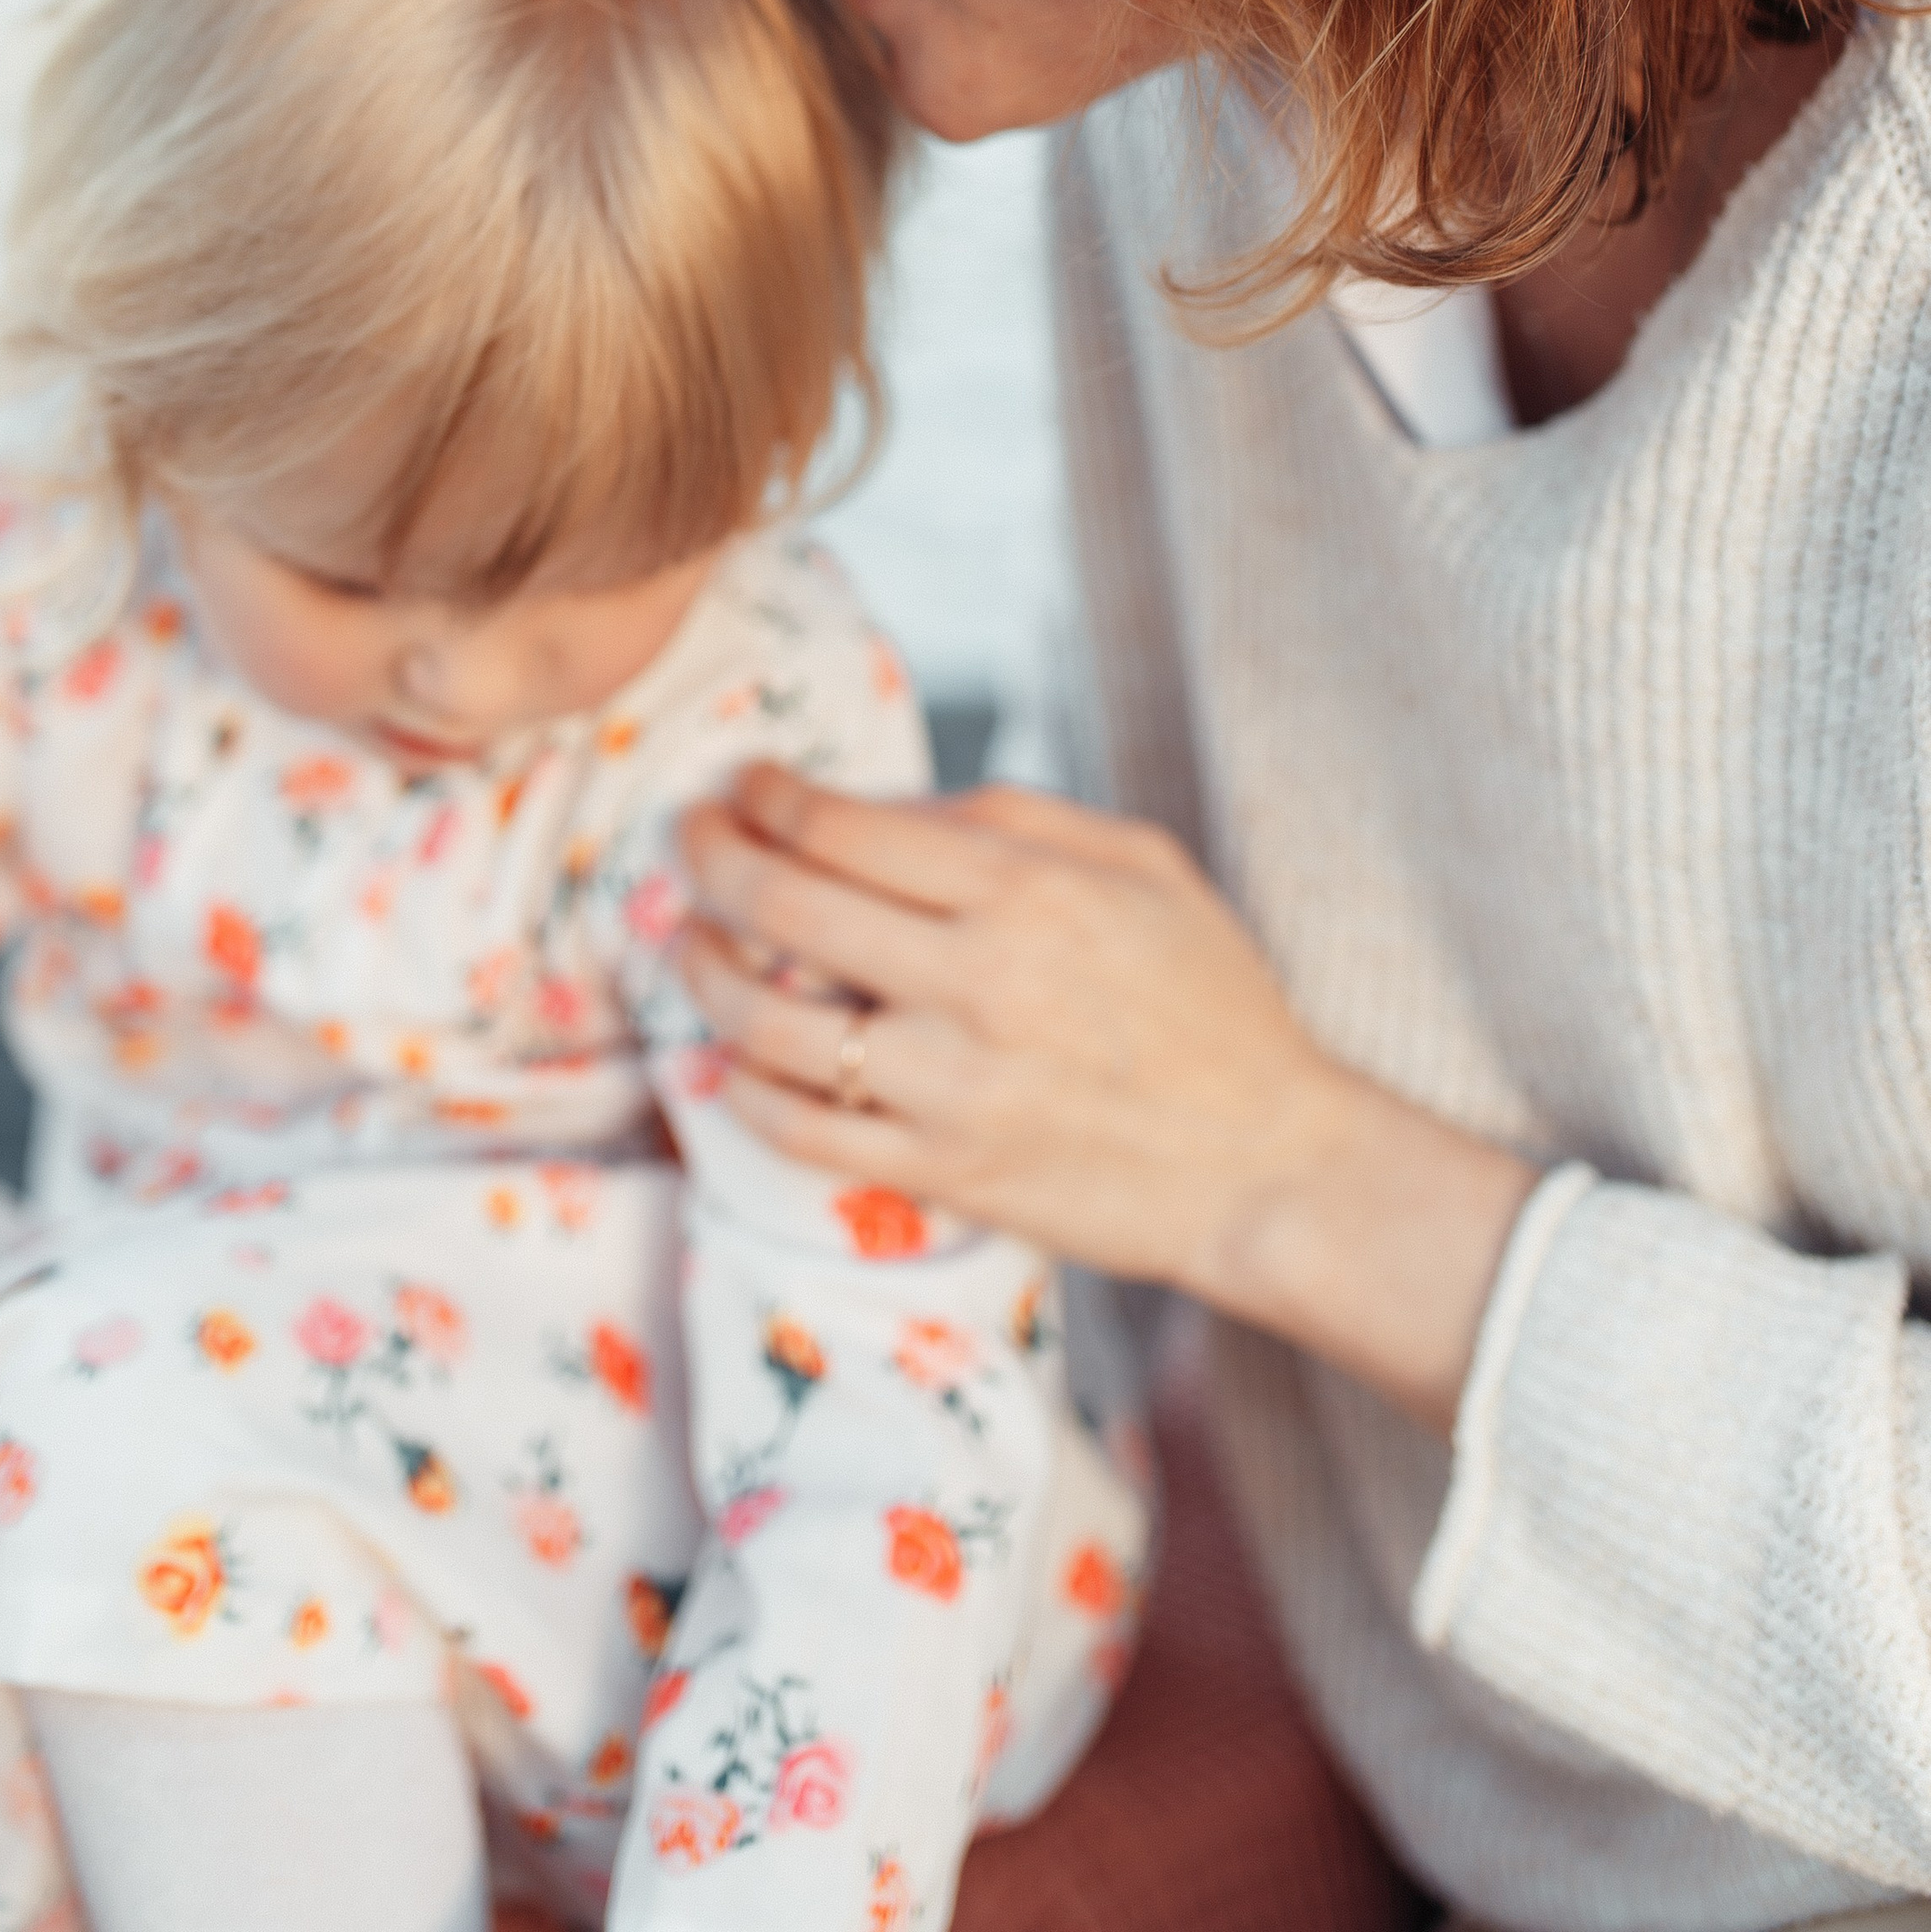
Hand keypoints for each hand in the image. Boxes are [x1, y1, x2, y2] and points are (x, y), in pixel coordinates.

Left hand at [678, 767, 1536, 1435]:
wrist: (1269, 1162)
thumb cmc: (1212, 1002)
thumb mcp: (1141, 863)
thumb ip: (1014, 817)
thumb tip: (891, 804)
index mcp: (1025, 890)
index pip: (845, 825)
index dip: (770, 795)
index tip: (745, 784)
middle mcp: (977, 981)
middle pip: (786, 906)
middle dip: (713, 858)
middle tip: (689, 840)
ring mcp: (952, 1086)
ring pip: (771, 1025)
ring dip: (707, 974)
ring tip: (692, 944)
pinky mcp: (944, 1173)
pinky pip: (804, 1133)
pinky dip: (745, 1091)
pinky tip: (729, 1058)